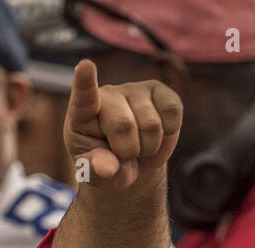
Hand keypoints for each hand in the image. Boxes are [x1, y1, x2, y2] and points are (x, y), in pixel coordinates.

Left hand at [64, 59, 181, 189]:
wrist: (131, 162)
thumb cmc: (105, 165)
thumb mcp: (94, 174)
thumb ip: (95, 170)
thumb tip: (107, 168)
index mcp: (81, 114)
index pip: (83, 97)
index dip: (84, 82)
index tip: (84, 65)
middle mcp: (108, 95)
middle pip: (123, 125)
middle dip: (128, 151)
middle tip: (123, 154)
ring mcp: (135, 89)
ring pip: (151, 125)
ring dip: (148, 147)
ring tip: (138, 145)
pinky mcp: (161, 91)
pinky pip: (172, 113)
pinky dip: (168, 134)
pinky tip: (156, 133)